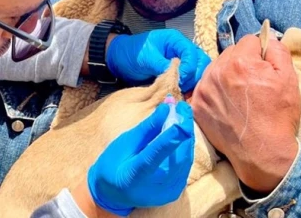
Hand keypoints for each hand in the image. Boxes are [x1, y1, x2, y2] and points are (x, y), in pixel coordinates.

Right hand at [88, 101, 194, 215]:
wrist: (114, 194)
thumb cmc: (114, 163)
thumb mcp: (125, 142)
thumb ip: (148, 127)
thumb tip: (166, 107)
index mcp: (134, 177)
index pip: (153, 157)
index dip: (168, 138)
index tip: (178, 118)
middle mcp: (154, 189)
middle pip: (176, 157)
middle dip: (183, 129)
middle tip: (183, 107)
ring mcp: (167, 192)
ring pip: (185, 159)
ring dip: (186, 135)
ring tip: (183, 114)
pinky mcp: (175, 191)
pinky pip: (185, 165)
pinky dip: (184, 146)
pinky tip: (181, 132)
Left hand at [107, 30, 210, 92]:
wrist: (119, 59)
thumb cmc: (131, 52)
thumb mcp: (145, 57)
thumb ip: (161, 64)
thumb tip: (176, 75)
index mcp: (174, 40)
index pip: (191, 52)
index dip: (190, 66)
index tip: (181, 78)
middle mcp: (181, 49)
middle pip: (200, 62)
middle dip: (194, 75)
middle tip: (182, 87)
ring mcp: (181, 61)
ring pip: (197, 72)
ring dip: (193, 83)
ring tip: (181, 91)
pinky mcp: (177, 73)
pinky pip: (189, 79)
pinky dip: (188, 87)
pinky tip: (181, 94)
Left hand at [191, 35, 299, 193]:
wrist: (262, 153)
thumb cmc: (278, 116)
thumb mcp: (289, 78)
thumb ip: (277, 51)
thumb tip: (267, 38)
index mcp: (239, 61)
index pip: (249, 42)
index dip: (260, 54)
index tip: (265, 69)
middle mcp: (216, 71)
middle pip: (230, 54)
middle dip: (242, 63)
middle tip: (253, 84)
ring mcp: (203, 89)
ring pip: (216, 69)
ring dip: (227, 76)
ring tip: (240, 95)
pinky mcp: (197, 105)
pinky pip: (206, 87)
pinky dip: (216, 92)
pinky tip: (228, 104)